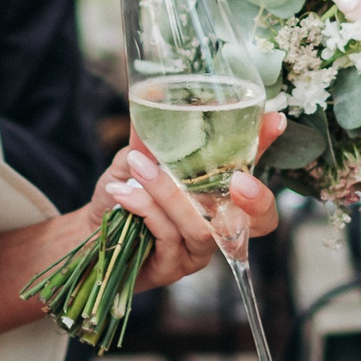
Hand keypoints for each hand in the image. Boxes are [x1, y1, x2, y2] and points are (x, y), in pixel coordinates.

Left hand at [86, 109, 285, 291]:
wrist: (86, 233)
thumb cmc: (120, 196)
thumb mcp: (134, 160)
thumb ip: (149, 138)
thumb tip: (154, 93)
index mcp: (217, 195)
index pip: (254, 170)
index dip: (268, 149)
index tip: (275, 120)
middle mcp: (217, 227)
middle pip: (259, 220)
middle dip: (256, 198)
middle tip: (239, 179)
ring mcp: (197, 251)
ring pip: (201, 225)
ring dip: (169, 192)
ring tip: (137, 165)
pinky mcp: (172, 267)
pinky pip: (168, 236)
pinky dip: (145, 209)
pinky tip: (122, 192)